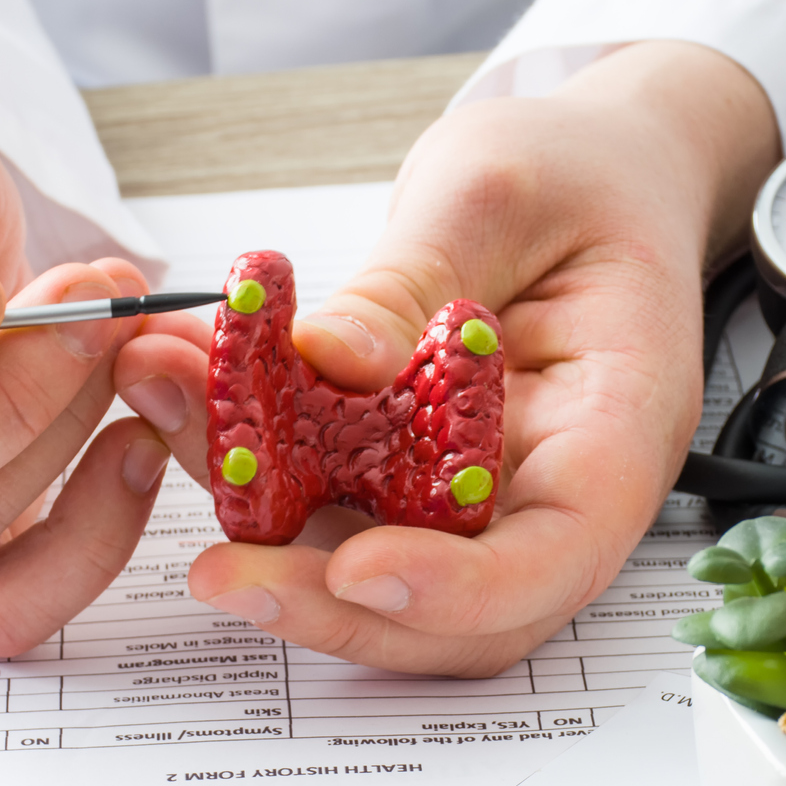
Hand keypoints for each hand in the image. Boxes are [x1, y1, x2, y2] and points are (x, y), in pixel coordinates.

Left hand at [115, 42, 778, 674]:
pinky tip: (183, 399)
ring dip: (268, 539)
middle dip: (332, 606)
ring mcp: (481, 496)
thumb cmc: (578, 173)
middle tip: (218, 570)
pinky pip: (337, 510)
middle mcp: (554, 489)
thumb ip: (413, 278)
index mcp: (618, 427)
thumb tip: (330, 358)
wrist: (593, 172)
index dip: (459, 589)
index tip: (356, 569)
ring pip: (381, 575)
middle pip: (458, 613)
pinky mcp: (413, 480)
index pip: (556, 556)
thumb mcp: (496, 192)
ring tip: (167, 424)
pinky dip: (258, 476)